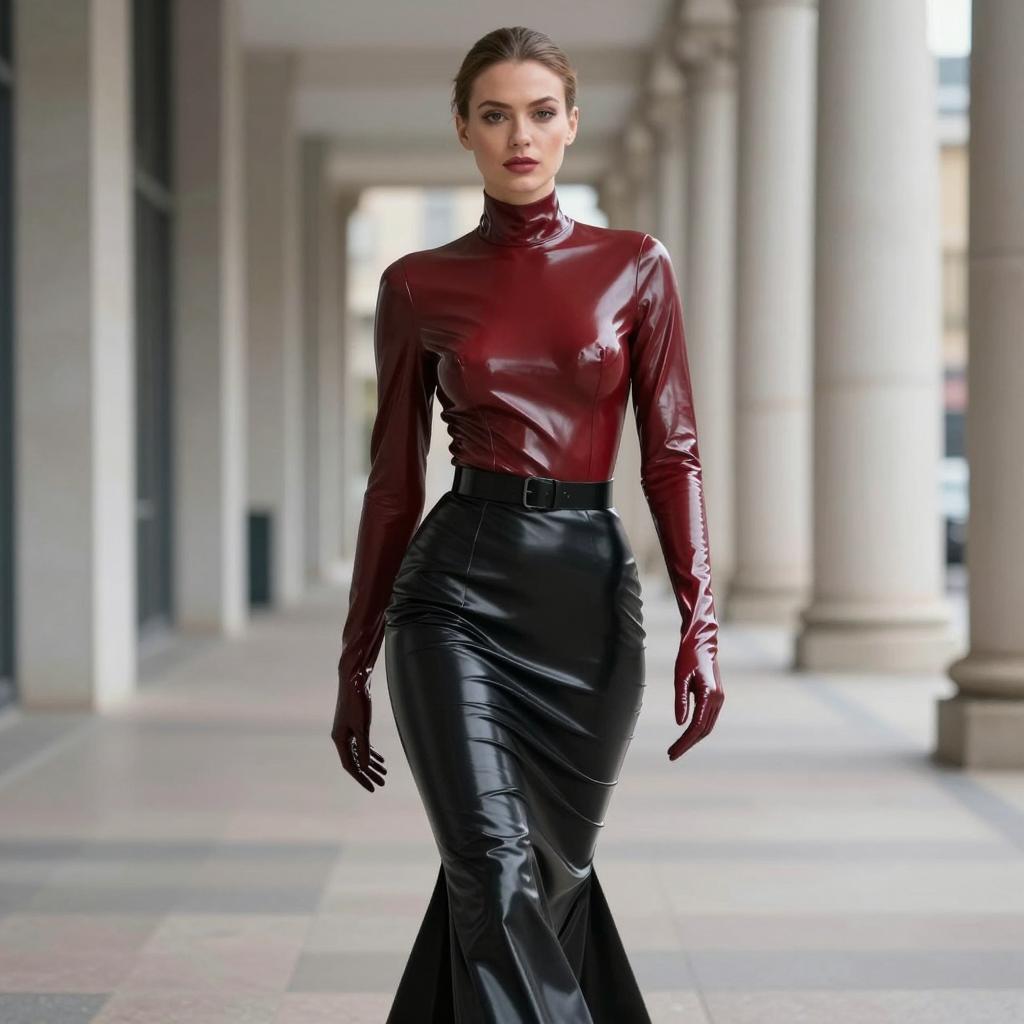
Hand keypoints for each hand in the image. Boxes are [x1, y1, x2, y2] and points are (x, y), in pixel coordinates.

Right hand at [331, 672, 387, 792]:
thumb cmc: (356, 703)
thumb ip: (364, 747)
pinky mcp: (354, 726)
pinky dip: (371, 752)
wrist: (354, 682)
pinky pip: (362, 744)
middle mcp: (341, 738)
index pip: (350, 765)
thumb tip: (366, 767)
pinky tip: (380, 759)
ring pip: (360, 753)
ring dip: (371, 764)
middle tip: (382, 783)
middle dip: (369, 774)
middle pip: (356, 761)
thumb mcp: (362, 727)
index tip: (372, 788)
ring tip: (384, 773)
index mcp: (339, 740)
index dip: (361, 778)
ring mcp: (347, 732)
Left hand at [667, 647, 723, 760]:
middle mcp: (718, 700)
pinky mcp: (716, 697)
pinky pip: (708, 719)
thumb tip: (679, 723)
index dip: (684, 742)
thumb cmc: (688, 657)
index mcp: (710, 695)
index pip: (697, 727)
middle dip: (687, 744)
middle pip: (703, 731)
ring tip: (677, 748)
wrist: (701, 642)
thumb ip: (681, 701)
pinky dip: (697, 729)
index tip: (672, 752)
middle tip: (671, 755)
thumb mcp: (680, 677)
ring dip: (693, 739)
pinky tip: (686, 734)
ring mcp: (719, 699)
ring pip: (707, 726)